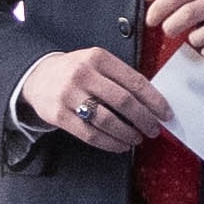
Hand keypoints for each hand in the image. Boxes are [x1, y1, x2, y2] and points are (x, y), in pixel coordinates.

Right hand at [19, 48, 170, 152]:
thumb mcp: (97, 63)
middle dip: (144, 119)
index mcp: (98, 58)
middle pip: (123, 101)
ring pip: (107, 120)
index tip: (165, 113)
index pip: (134, 81)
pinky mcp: (59, 116)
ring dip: (128, 133)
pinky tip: (120, 145)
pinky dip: (110, 143)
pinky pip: (90, 134)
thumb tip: (152, 102)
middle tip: (154, 129)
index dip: (154, 100)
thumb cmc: (75, 71)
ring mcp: (70, 95)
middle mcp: (83, 74)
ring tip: (137, 138)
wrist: (37, 77)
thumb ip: (120, 77)